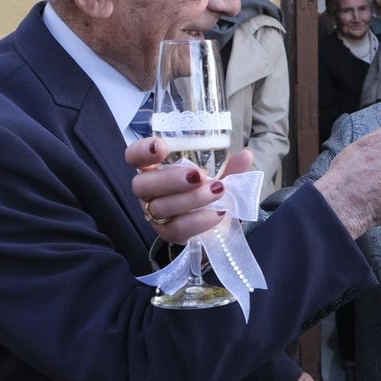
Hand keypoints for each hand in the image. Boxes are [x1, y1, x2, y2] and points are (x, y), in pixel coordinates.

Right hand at [127, 142, 254, 245]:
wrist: (217, 223)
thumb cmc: (209, 190)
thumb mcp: (221, 175)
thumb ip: (231, 166)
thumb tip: (246, 155)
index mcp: (155, 168)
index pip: (135, 156)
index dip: (142, 150)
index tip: (162, 147)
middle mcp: (149, 191)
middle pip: (143, 184)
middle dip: (170, 179)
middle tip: (198, 175)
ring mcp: (155, 214)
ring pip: (160, 207)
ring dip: (191, 199)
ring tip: (218, 191)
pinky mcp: (168, 233)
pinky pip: (177, 229)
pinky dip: (199, 220)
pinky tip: (218, 213)